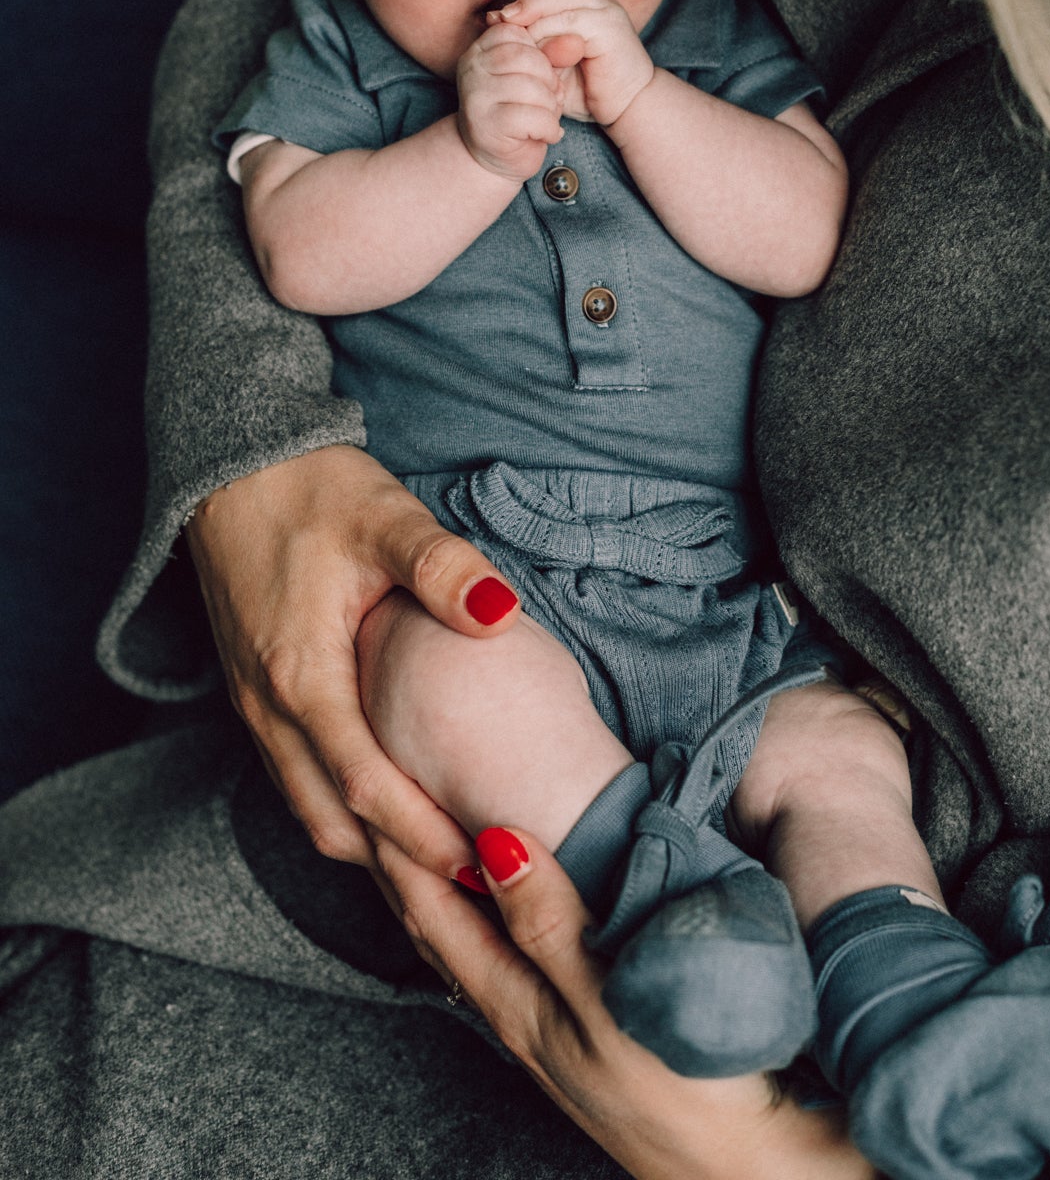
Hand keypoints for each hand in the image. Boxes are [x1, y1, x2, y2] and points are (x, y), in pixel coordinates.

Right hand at [185, 444, 522, 869]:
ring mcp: (256, 709)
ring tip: (449, 877)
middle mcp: (268, 708)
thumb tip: (503, 610)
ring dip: (375, 851)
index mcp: (298, 674)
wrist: (230, 466)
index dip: (422, 834)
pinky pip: (302, 783)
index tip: (483, 866)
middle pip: (331, 822)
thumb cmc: (311, 489)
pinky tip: (400, 821)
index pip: (363, 784)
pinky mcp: (260, 700)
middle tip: (478, 898)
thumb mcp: (384, 516)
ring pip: (311, 811)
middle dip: (401, 870)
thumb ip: (442, 566)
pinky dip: (349, 816)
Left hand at [369, 825, 874, 1179]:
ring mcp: (553, 1032)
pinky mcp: (587, 1036)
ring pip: (474, 946)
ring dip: (446, 892)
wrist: (753, 1172)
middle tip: (385, 796)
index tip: (379, 783)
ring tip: (428, 839)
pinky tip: (505, 907)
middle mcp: (522, 1019)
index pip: (436, 912)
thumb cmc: (685, 1091)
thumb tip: (494, 842)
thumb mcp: (609, 1006)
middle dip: (407, 866)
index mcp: (518, 1006)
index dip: (404, 850)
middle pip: (442, 929)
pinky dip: (489, 919)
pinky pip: (512, 962)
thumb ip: (551, 926)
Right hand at [455, 20, 565, 179]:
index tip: (540, 77)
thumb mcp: (536, 77)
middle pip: (527, 58)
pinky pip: (533, 118)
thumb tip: (575, 40)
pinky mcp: (487, 125)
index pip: (517, 32)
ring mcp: (476, 97)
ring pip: (532, 88)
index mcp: (479, 50)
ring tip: (547, 118)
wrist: (496, 160)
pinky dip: (549, 129)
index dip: (540, 54)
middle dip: (549, 81)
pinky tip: (546, 135)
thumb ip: (552, 55)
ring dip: (551, 107)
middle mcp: (471, 69)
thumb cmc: (519, 112)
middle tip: (551, 100)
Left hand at [492, 0, 654, 128]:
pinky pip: (574, 21)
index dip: (520, 4)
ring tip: (508, 27)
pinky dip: (551, 30)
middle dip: (522, 4)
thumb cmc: (590, 90)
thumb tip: (497, 26)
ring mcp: (607, 13)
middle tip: (495, 19)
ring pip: (562, 1)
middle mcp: (598, 4)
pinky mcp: (612, 28)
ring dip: (533, 15)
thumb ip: (533, 47)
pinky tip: (534, 45)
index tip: (492, 19)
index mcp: (586, 7)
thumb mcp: (553, 66)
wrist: (628, 108)